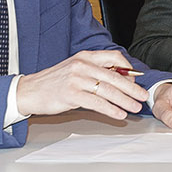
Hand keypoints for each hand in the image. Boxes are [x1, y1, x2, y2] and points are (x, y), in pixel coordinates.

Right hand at [16, 50, 148, 119]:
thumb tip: (119, 79)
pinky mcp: (71, 94)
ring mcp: (76, 79)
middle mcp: (82, 65)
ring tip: (134, 108)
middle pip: (114, 76)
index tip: (136, 79)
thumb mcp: (75, 69)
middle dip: (132, 88)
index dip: (128, 68)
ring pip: (108, 91)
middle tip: (142, 96)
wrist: (29, 91)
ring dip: (125, 101)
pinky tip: (119, 114)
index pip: (113, 57)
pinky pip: (97, 103)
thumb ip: (94, 71)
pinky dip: (111, 109)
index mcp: (85, 56)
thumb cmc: (53, 82)